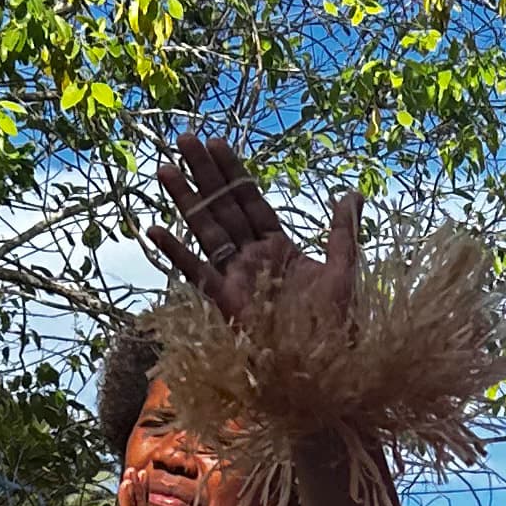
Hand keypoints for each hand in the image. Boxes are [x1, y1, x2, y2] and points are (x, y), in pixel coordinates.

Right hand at [154, 132, 360, 344]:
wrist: (327, 367)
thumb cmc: (336, 324)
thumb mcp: (343, 269)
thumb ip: (343, 231)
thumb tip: (351, 192)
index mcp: (278, 246)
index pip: (250, 200)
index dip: (233, 171)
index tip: (215, 142)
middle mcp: (252, 257)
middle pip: (223, 206)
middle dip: (204, 173)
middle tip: (183, 138)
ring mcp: (235, 277)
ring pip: (206, 230)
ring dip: (185, 200)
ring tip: (164, 169)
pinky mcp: (224, 300)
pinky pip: (195, 272)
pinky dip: (175, 252)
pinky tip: (155, 230)